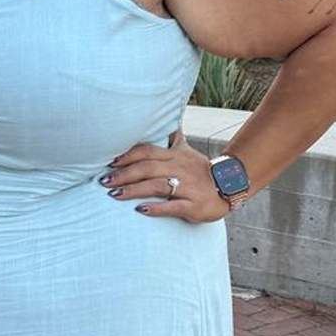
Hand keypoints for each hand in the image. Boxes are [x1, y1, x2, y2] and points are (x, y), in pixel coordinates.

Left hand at [99, 128, 230, 222]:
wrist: (231, 187)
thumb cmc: (202, 172)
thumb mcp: (188, 153)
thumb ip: (174, 141)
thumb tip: (168, 125)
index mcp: (175, 156)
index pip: (148, 152)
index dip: (128, 156)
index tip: (109, 162)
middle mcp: (180, 169)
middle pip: (148, 168)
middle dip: (124, 174)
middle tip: (104, 181)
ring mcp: (187, 187)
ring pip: (157, 186)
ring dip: (134, 190)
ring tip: (115, 195)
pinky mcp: (193, 205)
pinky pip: (173, 206)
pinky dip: (157, 208)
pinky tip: (141, 209)